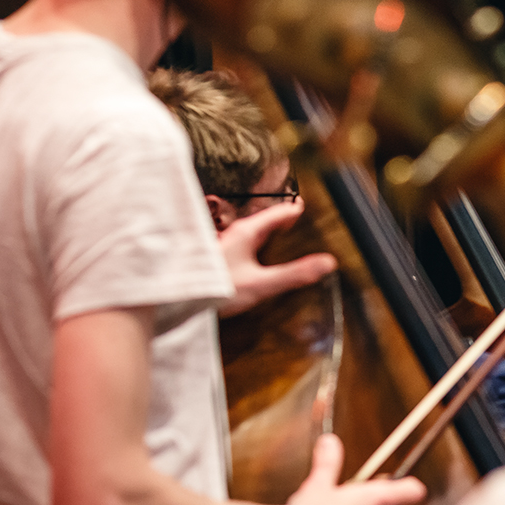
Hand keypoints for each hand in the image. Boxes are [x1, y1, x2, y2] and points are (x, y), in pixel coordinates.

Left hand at [218, 201, 337, 316]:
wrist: (177, 301)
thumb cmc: (214, 290)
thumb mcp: (261, 283)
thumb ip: (295, 274)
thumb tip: (328, 263)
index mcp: (246, 233)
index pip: (276, 214)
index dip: (292, 209)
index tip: (303, 203)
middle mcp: (234, 235)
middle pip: (262, 222)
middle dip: (279, 219)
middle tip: (293, 216)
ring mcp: (224, 247)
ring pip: (250, 234)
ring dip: (265, 232)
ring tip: (277, 233)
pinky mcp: (217, 260)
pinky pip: (241, 246)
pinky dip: (253, 245)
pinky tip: (254, 258)